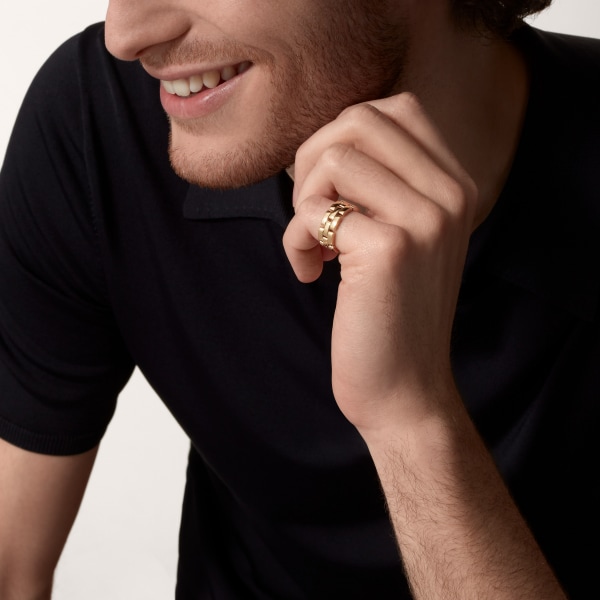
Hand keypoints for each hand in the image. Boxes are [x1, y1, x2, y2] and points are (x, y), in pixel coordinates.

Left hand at [283, 93, 477, 435]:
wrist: (405, 389)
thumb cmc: (389, 312)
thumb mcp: (399, 236)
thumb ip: (381, 184)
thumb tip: (325, 141)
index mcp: (455, 185)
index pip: (395, 109)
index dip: (343, 138)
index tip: (330, 190)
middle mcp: (450, 193)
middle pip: (359, 119)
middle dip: (313, 159)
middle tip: (311, 210)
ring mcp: (425, 219)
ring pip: (333, 157)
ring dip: (303, 201)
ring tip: (313, 244)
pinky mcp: (389, 249)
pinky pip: (314, 211)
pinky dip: (295, 239)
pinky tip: (310, 271)